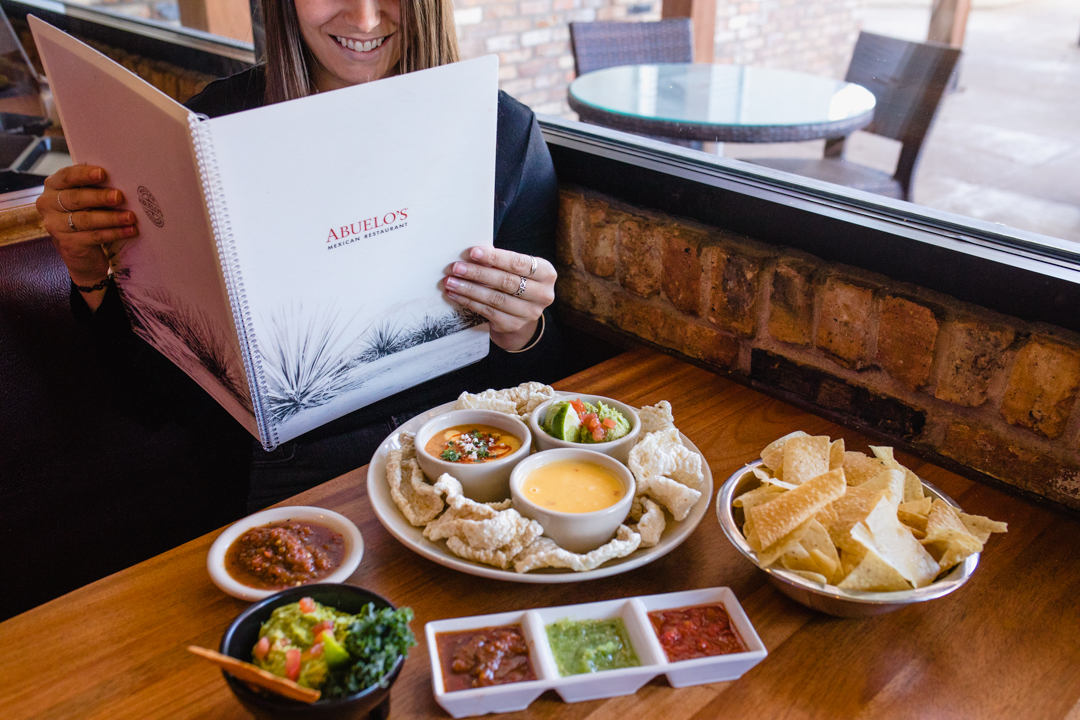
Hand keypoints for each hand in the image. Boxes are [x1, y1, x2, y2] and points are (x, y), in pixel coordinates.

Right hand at [36, 165, 137, 309]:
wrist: (80, 249)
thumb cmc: (86, 212)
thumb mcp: (86, 196)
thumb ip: (94, 186)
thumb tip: (121, 179)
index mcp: (53, 185)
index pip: (67, 176)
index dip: (84, 174)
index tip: (102, 173)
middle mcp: (48, 204)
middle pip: (76, 198)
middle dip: (100, 197)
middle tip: (120, 197)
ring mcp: (55, 225)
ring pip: (86, 219)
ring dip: (111, 218)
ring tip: (130, 217)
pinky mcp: (67, 243)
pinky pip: (94, 236)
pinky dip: (114, 233)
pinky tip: (130, 230)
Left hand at [443, 246, 555, 350]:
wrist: (522, 310)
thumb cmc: (516, 279)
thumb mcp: (516, 268)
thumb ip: (501, 261)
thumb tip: (471, 254)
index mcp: (546, 273)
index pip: (518, 263)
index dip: (495, 258)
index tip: (473, 252)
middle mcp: (543, 294)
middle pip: (506, 282)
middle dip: (478, 274)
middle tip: (456, 267)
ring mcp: (529, 313)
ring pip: (495, 298)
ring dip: (469, 289)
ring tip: (451, 281)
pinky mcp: (514, 324)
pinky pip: (488, 311)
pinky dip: (469, 302)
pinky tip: (455, 295)